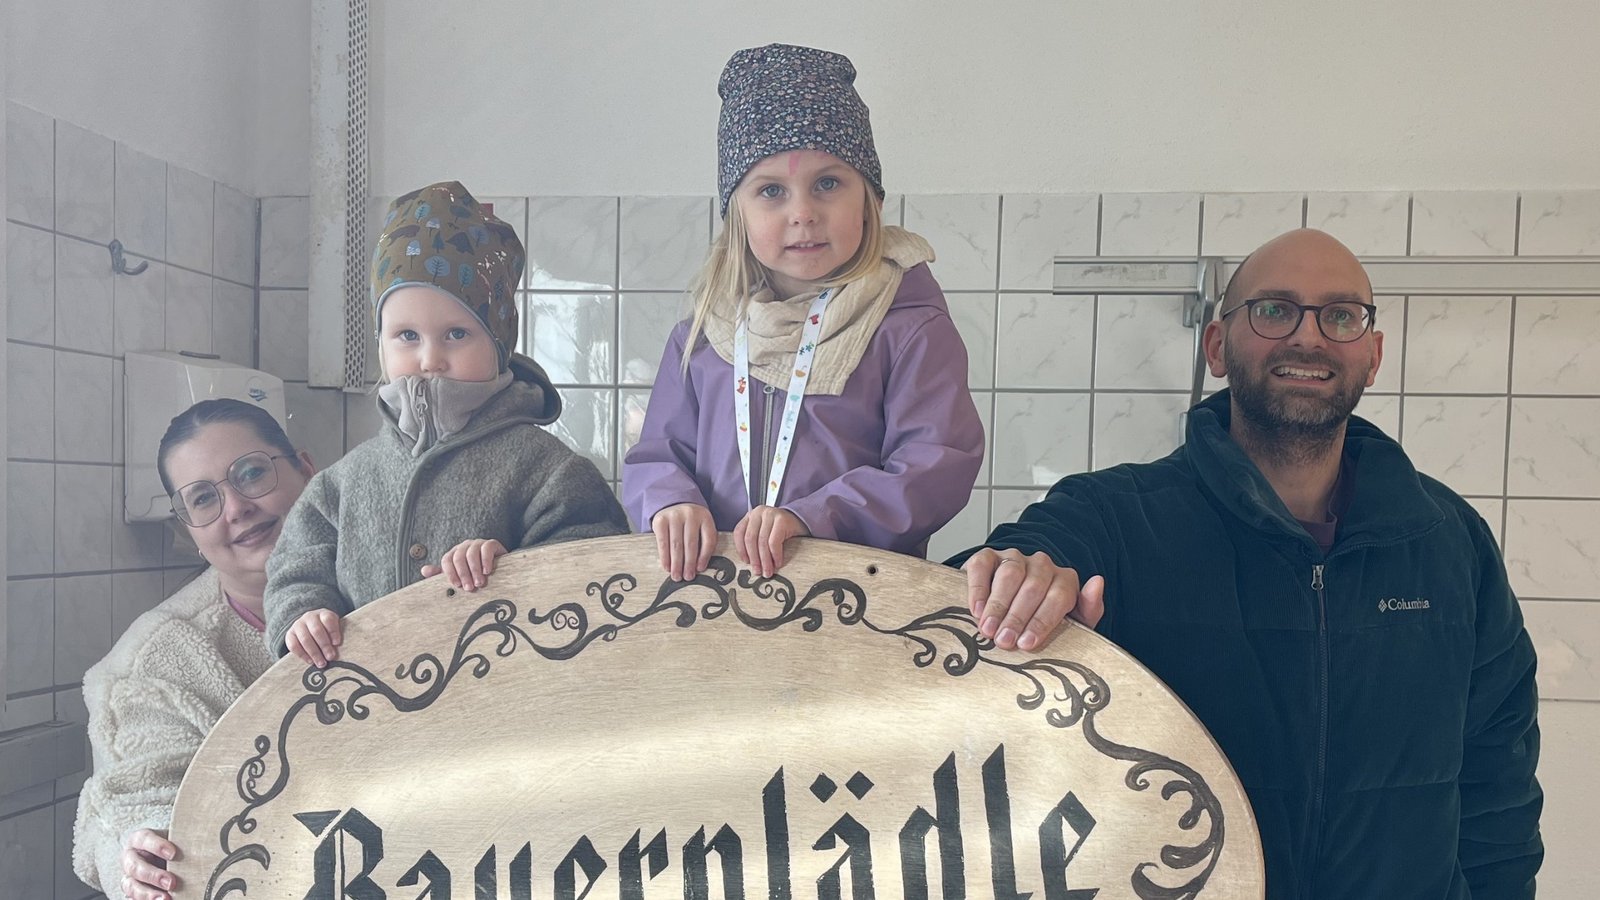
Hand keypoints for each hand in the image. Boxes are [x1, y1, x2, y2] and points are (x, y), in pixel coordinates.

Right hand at [119, 828, 177, 899]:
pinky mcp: (132, 891)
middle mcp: (130, 858)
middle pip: (134, 866)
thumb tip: (198, 848)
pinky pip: (133, 898)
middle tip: (171, 883)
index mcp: (139, 840)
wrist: (170, 859)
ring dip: (147, 894)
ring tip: (165, 898)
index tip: (173, 854)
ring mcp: (129, 877)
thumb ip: (183, 843)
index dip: (156, 846)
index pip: (143, 839)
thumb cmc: (174, 846)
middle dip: (153, 875)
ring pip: (130, 886)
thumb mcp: (176, 840)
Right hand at [286, 608, 342, 667]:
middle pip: (316, 630)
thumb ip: (335, 634)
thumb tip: (337, 648)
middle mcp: (309, 617)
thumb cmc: (326, 628)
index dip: (333, 631)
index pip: (328, 619)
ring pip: (305, 639)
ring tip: (322, 663)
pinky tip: (310, 661)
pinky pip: (294, 646)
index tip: (337, 643)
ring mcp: (298, 625)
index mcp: (322, 613)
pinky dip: (302, 655)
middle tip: (330, 657)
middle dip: (324, 645)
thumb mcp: (333, 626)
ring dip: (314, 653)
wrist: (308, 625)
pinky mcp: (290, 635)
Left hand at [420, 538, 507, 590]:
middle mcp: (464, 546)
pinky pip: (486, 549)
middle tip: (469, 588)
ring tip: (480, 583)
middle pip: (459, 557)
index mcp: (454, 553)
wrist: (498, 568)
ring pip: (472, 554)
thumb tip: (424, 570)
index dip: (450, 573)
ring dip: (475, 570)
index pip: (447, 560)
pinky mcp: (491, 543)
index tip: (457, 585)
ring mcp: (477, 543)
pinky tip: (487, 571)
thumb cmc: (475, 573)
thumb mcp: (459, 575)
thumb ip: (442, 574)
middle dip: (464, 574)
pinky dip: (486, 561)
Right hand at [651, 503, 716, 580]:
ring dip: (676, 563)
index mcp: (705, 517)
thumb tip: (699, 567)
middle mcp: (690, 514)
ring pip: (676, 545)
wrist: (673, 503)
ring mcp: (674, 516)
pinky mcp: (661, 520)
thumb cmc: (690, 521)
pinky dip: (665, 556)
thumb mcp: (701, 525)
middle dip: (689, 564)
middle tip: (687, 577)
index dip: (704, 556)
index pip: (708, 539)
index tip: (700, 569)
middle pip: (691, 544)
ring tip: (677, 576)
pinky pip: (663, 542)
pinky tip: (667, 566)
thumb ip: (703, 541)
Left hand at [733, 505, 809, 578]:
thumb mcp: (764, 532)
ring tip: (768, 571)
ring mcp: (770, 514)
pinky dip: (775, 555)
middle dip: (754, 558)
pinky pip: (774, 542)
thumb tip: (750, 564)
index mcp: (750, 515)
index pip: (739, 532)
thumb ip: (755, 542)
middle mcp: (758, 512)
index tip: (746, 562)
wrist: (801, 521)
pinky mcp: (781, 519)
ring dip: (765, 561)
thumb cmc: (781, 530)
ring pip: (762, 542)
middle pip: (750, 538)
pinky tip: (778, 563)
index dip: (741, 549)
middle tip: (758, 571)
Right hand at [962, 548, 1105, 650]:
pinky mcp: (989, 556)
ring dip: (998, 605)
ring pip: (1010, 574)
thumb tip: (1098, 582)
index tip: (1027, 644)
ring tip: (988, 629)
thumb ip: (1089, 609)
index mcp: (1065, 580)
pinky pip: (983, 566)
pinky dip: (979, 588)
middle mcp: (1042, 565)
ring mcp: (1015, 558)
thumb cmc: (1040, 623)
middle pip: (1033, 586)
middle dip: (1017, 617)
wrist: (1008, 617)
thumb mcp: (1070, 625)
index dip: (1042, 621)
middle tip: (1004, 641)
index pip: (1059, 595)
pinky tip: (976, 610)